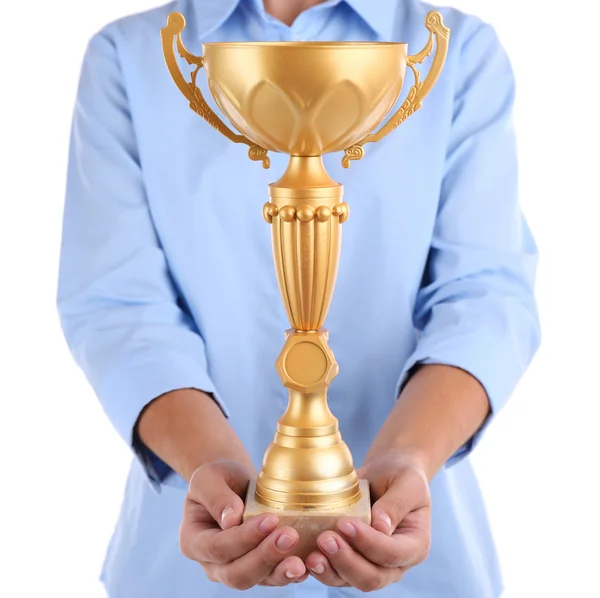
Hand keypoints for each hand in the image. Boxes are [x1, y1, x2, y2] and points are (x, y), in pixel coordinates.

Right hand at [179, 460, 307, 587]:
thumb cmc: (218, 478)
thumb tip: (232, 519)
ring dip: (280, 571)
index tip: (270, 519)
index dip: (244, 538)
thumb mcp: (208, 477)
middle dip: (265, 557)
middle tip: (290, 536)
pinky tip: (305, 565)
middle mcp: (212, 563)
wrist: (233, 483)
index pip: (218, 547)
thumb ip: (216, 496)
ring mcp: (235, 568)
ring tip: (301, 560)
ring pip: (257, 581)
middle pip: (237, 573)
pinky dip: (289, 574)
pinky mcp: (258, 568)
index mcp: (193, 541)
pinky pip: (272, 578)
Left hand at [305, 451, 430, 591]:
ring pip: (350, 580)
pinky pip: (334, 572)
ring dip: (329, 570)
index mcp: (415, 545)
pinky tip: (304, 556)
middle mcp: (394, 563)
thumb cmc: (402, 474)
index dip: (368, 543)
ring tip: (311, 554)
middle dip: (346, 561)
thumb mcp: (407, 482)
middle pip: (371, 577)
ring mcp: (371, 564)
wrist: (388, 472)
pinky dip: (320, 568)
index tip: (346, 523)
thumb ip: (396, 503)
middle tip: (325, 539)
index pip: (392, 554)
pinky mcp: (350, 560)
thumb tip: (380, 527)